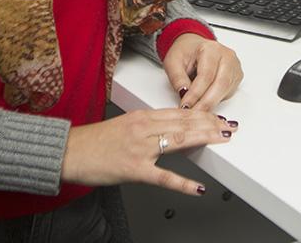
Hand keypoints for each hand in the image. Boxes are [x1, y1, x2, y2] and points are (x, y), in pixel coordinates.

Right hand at [60, 108, 235, 193]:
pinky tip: (197, 187)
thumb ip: (149, 126)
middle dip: (211, 124)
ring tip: (224, 140)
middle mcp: (145, 128)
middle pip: (185, 123)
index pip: (181, 113)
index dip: (204, 114)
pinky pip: (163, 177)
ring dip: (205, 139)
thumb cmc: (94, 142)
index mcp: (143, 116)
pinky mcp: (134, 169)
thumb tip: (171, 128)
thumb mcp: (125, 125)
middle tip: (231, 126)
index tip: (219, 116)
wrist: (69, 152)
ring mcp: (141, 148)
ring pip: (179, 140)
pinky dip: (182, 183)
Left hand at [163, 34, 242, 111]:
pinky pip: (227, 92)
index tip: (185, 105)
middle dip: (206, 103)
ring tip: (196, 112)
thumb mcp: (173, 62)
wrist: (193, 47)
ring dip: (211, 104)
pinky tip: (204, 105)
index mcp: (211, 48)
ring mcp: (234, 66)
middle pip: (220, 83)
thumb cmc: (185, 52)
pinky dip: (215, 101)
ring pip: (225, 90)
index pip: (206, 75)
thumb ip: (178, 78)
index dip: (196, 93)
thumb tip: (184, 95)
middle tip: (193, 114)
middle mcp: (226, 56)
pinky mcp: (236, 76)